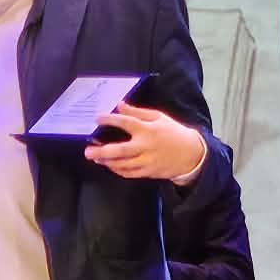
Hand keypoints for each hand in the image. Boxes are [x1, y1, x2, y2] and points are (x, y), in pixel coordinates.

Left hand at [83, 103, 207, 181]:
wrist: (191, 154)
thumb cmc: (173, 132)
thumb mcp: (159, 117)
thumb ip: (138, 112)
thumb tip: (120, 105)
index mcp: (149, 130)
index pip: (127, 123)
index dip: (111, 120)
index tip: (97, 118)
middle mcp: (146, 146)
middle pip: (121, 151)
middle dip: (103, 151)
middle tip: (88, 151)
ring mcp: (147, 161)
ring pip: (123, 165)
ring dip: (107, 162)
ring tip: (96, 158)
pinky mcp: (148, 172)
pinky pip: (129, 173)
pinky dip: (118, 170)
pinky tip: (110, 165)